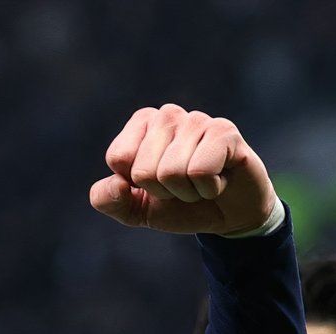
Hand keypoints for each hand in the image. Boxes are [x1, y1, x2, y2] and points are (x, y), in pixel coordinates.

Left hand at [89, 104, 281, 237]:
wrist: (227, 216)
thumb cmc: (179, 205)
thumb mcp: (135, 210)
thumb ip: (108, 200)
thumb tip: (115, 184)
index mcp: (141, 123)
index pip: (118, 159)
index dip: (136, 184)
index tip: (156, 183)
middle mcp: (168, 114)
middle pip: (143, 170)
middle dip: (163, 191)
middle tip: (182, 186)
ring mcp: (197, 120)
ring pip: (172, 172)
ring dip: (187, 192)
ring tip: (201, 182)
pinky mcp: (225, 132)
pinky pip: (200, 171)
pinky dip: (209, 188)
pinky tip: (219, 179)